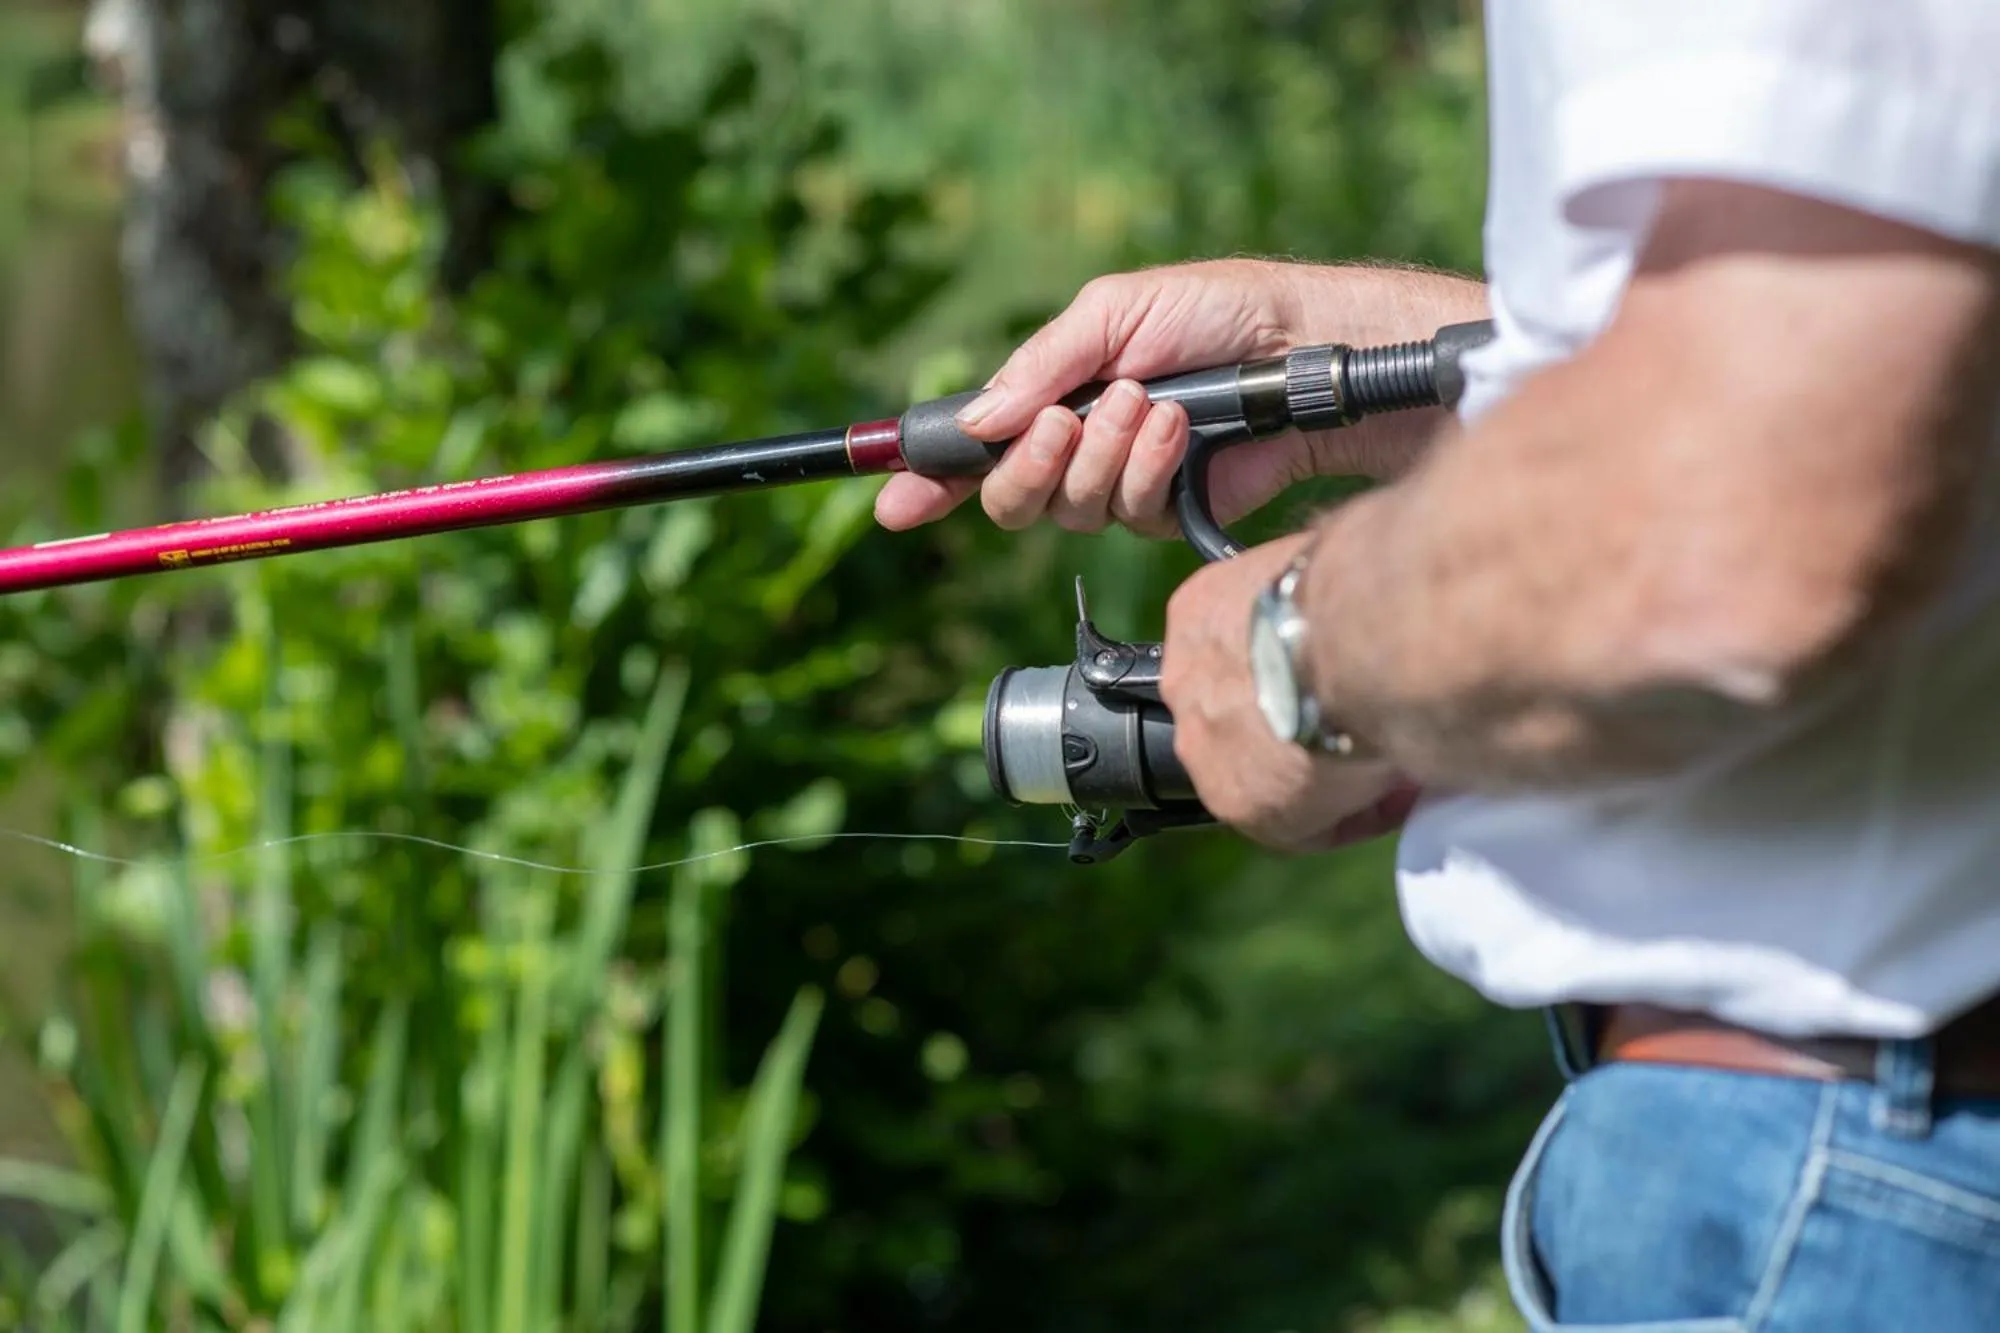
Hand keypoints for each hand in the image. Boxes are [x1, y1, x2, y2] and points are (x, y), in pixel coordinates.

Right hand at [874, 258, 1485, 537]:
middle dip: (1031, 465)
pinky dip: (1148, 470)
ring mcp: (1119, 483)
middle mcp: (1076, 447)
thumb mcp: (1113, 312)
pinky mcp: (1166, 511)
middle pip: (1009, 497)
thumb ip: (1041, 366)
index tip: (896, 503)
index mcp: (1050, 395)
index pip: (973, 448)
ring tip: (1149, 405)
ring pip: (1068, 510)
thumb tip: (981, 419)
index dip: (929, 479)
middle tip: (1066, 422)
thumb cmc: (1213, 312)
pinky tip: (1180, 433)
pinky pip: (1128, 515)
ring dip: (1103, 456)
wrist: (1295, 347)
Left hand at [1159, 532, 1418, 851]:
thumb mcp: (1322, 566)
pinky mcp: (1245, 804)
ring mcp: (1206, 748)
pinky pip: (1301, 824)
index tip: (1337, 678)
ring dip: (1322, 772)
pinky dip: (1349, 813)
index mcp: (1201, 614)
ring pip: (1267, 772)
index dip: (1291, 674)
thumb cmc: (1358, 578)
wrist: (1356, 632)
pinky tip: (1394, 794)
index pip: (1237, 655)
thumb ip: (1323, 594)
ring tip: (1387, 763)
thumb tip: (1369, 589)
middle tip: (1361, 724)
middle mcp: (1187, 682)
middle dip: (1299, 725)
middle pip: (1243, 716)